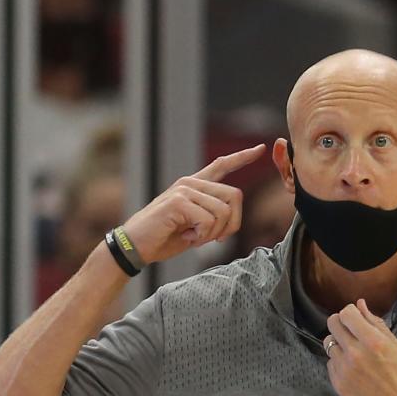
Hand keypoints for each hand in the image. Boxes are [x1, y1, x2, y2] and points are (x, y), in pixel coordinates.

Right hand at [123, 144, 265, 264]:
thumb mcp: (194, 227)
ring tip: (193, 237)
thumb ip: (212, 217)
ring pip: (223, 212)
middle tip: (213, 239)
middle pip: (234, 196)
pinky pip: (208, 220)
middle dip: (232, 224)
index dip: (242, 158)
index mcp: (194, 186)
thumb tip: (231, 218)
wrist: (135, 247)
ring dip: (213, 233)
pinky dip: (202, 236)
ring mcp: (184, 190)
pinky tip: (187, 237)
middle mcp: (190, 183)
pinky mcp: (178, 201)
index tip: (260, 148)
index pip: (222, 166)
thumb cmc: (163, 238)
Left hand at [324, 299, 396, 395]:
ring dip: (340, 344)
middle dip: (342, 324)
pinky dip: (339, 363)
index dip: (351, 313)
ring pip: (329, 343)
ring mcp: (344, 370)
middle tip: (351, 332)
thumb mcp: (396, 346)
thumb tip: (360, 304)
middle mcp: (355, 354)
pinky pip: (331, 363)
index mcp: (373, 342)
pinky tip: (355, 371)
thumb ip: (375, 323)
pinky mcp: (338, 384)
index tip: (356, 319)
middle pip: (332, 324)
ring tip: (355, 354)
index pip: (346, 313)